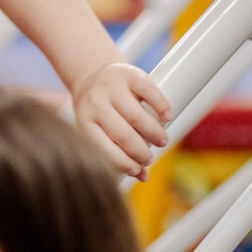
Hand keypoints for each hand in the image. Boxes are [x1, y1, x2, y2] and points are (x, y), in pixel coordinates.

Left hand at [72, 62, 170, 180]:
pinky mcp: (128, 74)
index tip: (139, 169)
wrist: (93, 76)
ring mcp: (111, 87)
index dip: (124, 164)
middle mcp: (95, 104)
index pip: (104, 149)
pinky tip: (167, 117)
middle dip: (141, 152)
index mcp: (84, 122)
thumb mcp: (100, 130)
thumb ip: (119, 152)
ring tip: (161, 140)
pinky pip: (149, 92)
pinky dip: (162, 107)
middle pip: (123, 135)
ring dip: (154, 133)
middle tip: (150, 157)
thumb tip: (143, 177)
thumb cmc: (99, 111)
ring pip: (137, 117)